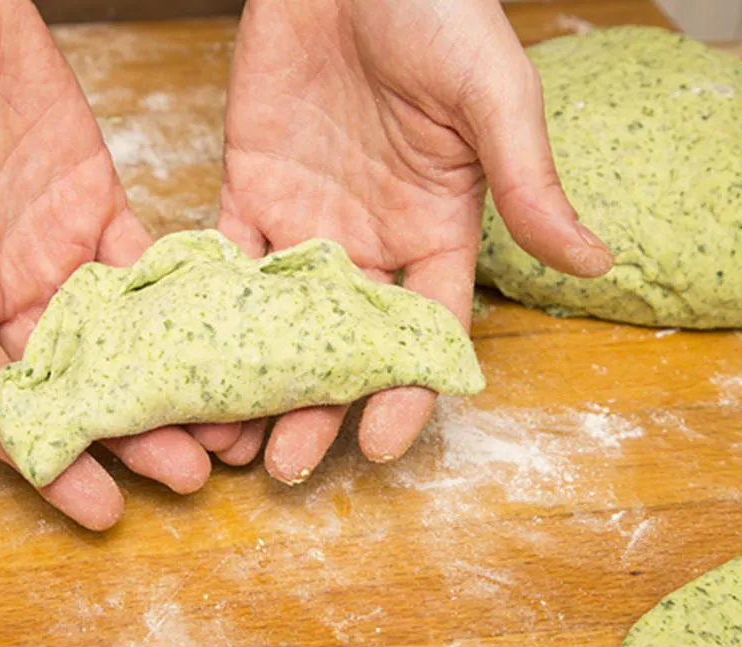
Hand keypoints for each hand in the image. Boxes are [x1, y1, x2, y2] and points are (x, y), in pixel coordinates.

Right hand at [0, 0, 227, 528]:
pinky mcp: (97, 204)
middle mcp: (4, 286)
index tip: (99, 509)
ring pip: (121, 337)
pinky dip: (183, 305)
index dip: (47, 459)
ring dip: (168, 382)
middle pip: (75, 382)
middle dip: (130, 436)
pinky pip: (146, 268)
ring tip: (226, 424)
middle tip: (191, 477)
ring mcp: (54, 248)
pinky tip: (226, 337)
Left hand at [217, 0, 612, 482]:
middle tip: (282, 467)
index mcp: (436, 230)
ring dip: (251, 377)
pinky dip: (207, 309)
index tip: (383, 445)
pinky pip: (224, 261)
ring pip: (276, 319)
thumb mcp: (492, 96)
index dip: (405, 391)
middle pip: (340, 344)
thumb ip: (527, 182)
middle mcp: (369, 240)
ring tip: (220, 436)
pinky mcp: (248, 191)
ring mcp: (305, 221)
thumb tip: (594, 263)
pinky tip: (186, 356)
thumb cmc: (433, 11)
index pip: (422, 330)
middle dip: (314, 408)